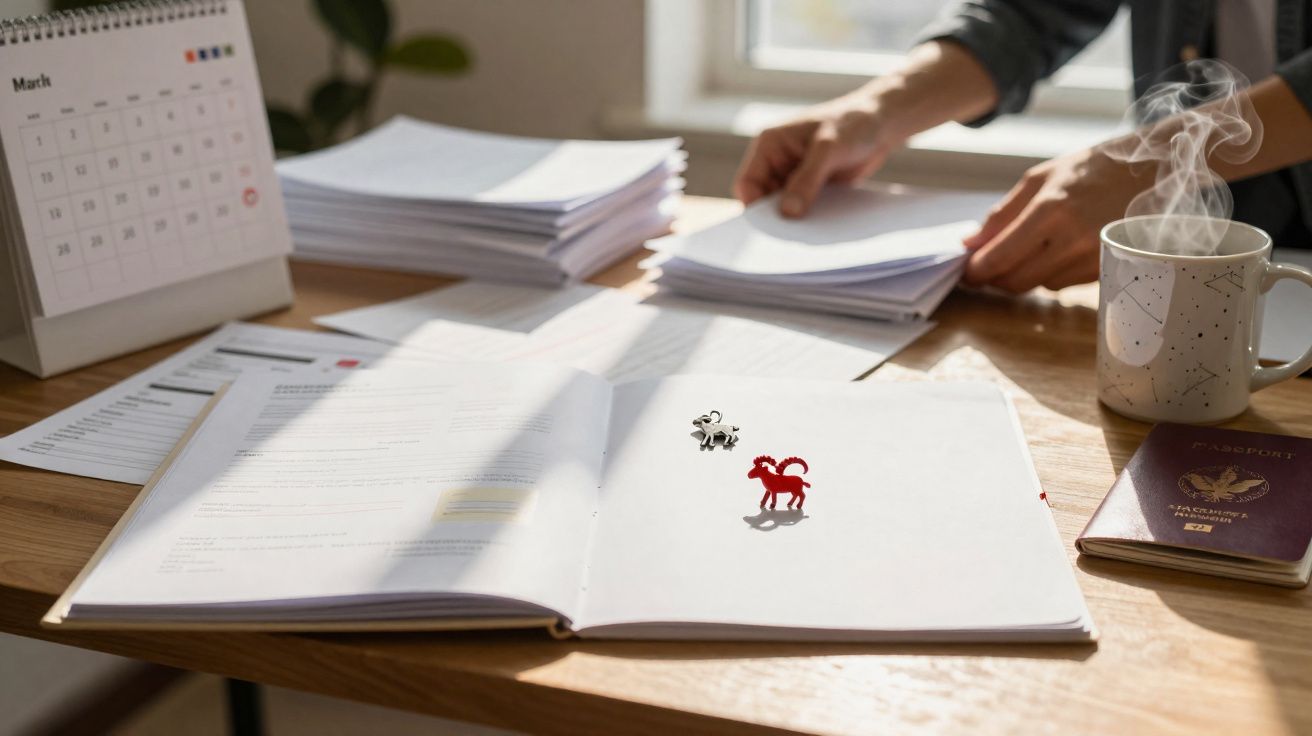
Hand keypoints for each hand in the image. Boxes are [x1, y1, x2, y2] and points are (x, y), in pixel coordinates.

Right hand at [733, 89, 900, 217]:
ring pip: (782, 208)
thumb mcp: (828, 150)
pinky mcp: (810, 187)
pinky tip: (821, 227)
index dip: (755, 208)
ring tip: (810, 233)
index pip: (747, 184)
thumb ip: (806, 180)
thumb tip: (787, 213)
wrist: (882, 124)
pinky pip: (801, 209)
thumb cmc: (854, 124)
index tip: (773, 229)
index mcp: (769, 145)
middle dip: (775, 217)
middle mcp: (776, 161)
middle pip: (762, 200)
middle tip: (792, 237)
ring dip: (793, 220)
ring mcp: (793, 175)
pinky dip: (808, 219)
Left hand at [963, 147, 1150, 292]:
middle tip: (985, 267)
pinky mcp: (1106, 269)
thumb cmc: (1091, 170)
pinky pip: (1063, 284)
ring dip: (1023, 274)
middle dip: (995, 278)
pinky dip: (1050, 273)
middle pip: (1016, 280)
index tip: (965, 271)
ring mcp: (1093, 257)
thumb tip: (969, 243)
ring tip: (1027, 250)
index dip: (976, 270)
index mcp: (1051, 210)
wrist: (1151, 171)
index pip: (1001, 257)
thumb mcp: (1040, 179)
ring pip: (1039, 285)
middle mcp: (1072, 239)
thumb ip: (1002, 214)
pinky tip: (1055, 252)